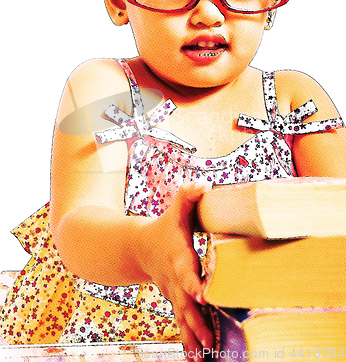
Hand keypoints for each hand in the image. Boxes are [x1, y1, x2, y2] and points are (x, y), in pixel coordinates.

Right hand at [138, 181, 212, 360]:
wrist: (140, 247)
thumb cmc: (165, 227)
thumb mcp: (176, 209)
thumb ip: (188, 196)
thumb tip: (203, 183)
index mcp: (179, 256)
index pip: (186, 269)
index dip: (192, 280)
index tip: (202, 293)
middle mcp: (175, 279)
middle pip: (185, 301)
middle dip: (196, 320)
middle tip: (209, 340)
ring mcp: (174, 293)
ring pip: (183, 317)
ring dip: (193, 337)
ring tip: (203, 357)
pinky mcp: (175, 301)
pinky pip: (182, 322)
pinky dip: (189, 340)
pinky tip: (197, 358)